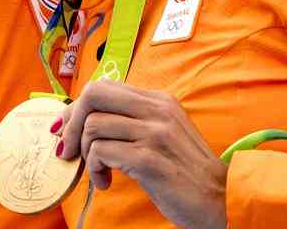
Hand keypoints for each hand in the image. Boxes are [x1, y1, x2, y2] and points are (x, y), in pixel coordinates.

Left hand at [54, 81, 227, 228]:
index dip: (76, 107)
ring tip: (98, 172)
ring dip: (85, 154)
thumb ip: (132, 120)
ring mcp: (154, 133)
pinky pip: (101, 152)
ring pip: (93, 125)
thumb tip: (86, 118)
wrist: (220, 200)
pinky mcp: (149, 159)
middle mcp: (157, 110)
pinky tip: (106, 183)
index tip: (65, 129)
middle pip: (94, 94)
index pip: (104, 86)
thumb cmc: (185, 172)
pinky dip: (94, 169)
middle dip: (72, 121)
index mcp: (159, 100)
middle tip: (69, 148)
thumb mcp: (163, 134)